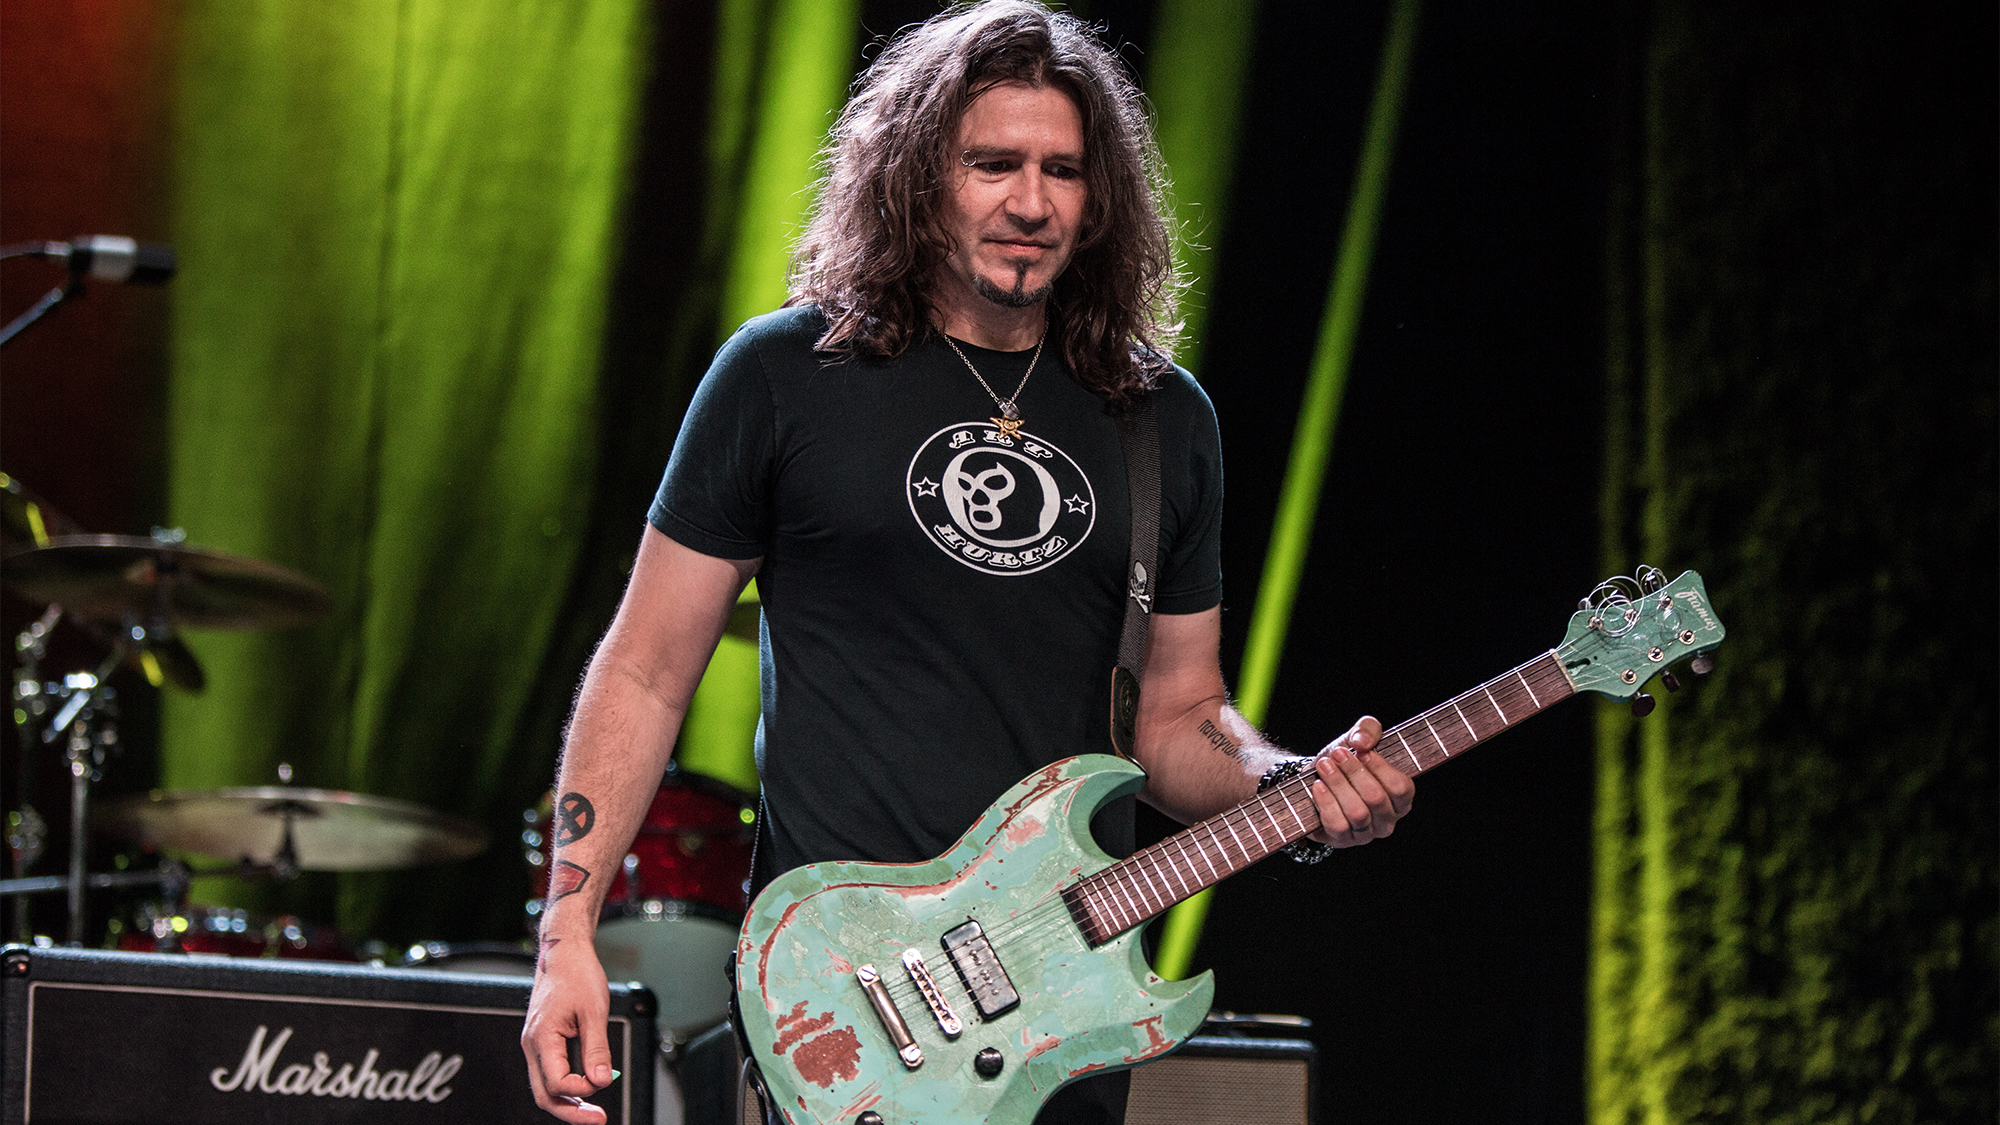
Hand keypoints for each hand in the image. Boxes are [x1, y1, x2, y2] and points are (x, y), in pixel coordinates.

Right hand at [522, 935, 613, 1122]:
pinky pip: (551, 1072)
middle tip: (599, 1120)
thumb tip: (601, 1083)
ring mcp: (535, 1044)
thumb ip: (597, 1050)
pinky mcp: (543, 1041)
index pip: (557, 1082)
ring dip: (570, 1101)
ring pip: (546, 1086)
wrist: (564, 952)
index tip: (604, 1082)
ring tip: (594, 1113)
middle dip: (571, 1112)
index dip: (582, 1090)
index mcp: (541, 1038)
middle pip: (545, 1094)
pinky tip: (587, 1088)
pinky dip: (568, 1085)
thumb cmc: (578, 975)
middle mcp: (532, 1045)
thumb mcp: (594, 1012)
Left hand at [1306, 716, 1414, 846]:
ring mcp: (1366, 834)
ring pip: (1357, 813)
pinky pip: (1337, 825)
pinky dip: (1326, 803)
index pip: (1400, 787)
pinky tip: (1318, 786)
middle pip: (1375, 798)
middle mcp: (1388, 820)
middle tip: (1337, 754)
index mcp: (1401, 798)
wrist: (1317, 780)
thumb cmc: (1346, 762)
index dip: (1380, 768)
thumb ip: (1367, 729)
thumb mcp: (1358, 739)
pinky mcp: (1342, 840)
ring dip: (1338, 785)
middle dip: (1353, 772)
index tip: (1361, 751)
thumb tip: (1362, 741)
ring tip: (1324, 766)